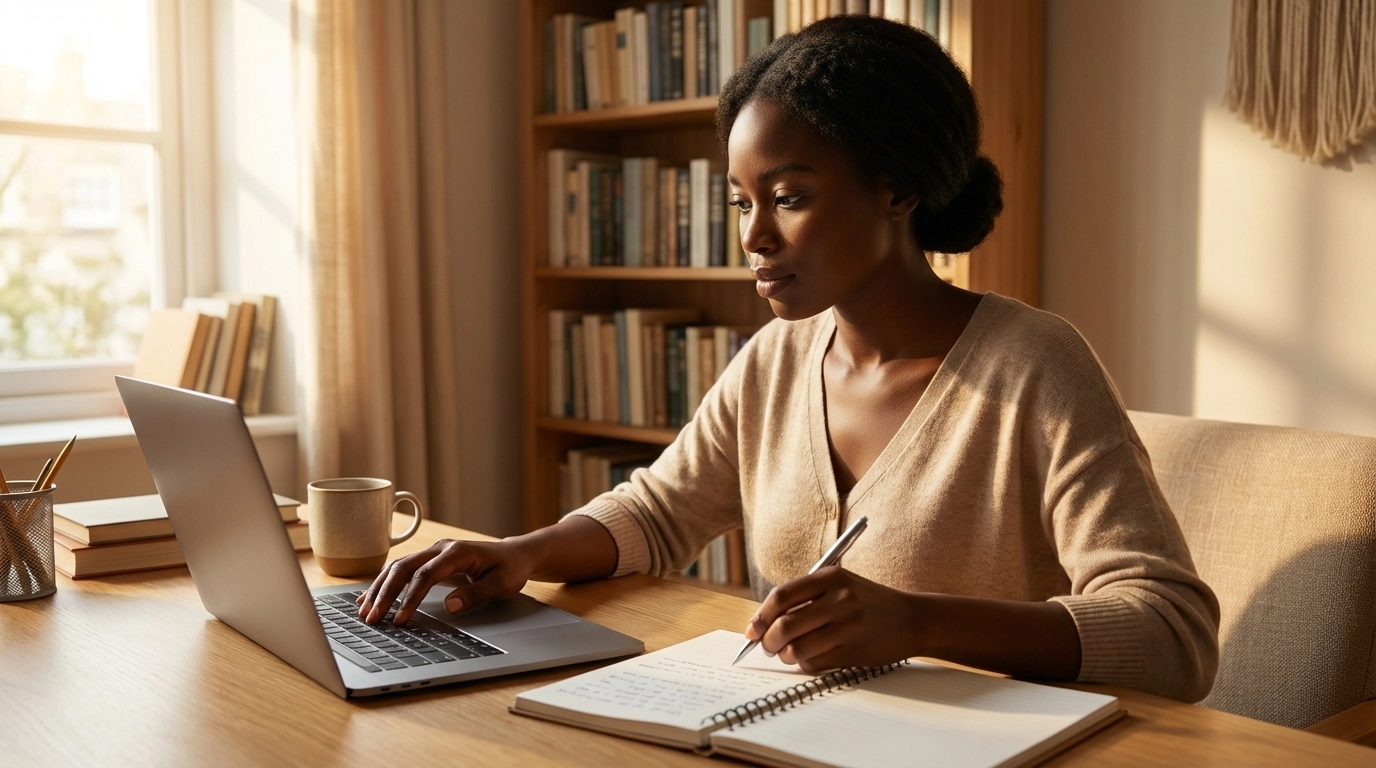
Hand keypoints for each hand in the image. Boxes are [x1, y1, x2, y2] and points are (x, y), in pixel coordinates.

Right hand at [356, 538, 537, 624]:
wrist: (515, 554)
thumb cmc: (510, 568)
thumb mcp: (502, 583)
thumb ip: (476, 593)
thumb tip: (450, 606)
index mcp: (457, 552)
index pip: (426, 575)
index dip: (410, 598)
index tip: (400, 619)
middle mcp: (440, 548)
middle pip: (404, 568)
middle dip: (385, 593)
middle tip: (371, 618)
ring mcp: (433, 552)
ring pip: (398, 566)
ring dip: (379, 588)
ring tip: (364, 611)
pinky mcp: (430, 559)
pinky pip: (402, 569)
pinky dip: (384, 582)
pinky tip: (369, 596)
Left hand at [745, 566, 922, 672]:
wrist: (914, 620)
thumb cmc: (869, 603)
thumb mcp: (841, 585)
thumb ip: (806, 597)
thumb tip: (763, 622)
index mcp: (831, 577)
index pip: (782, 596)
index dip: (761, 615)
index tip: (752, 630)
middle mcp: (839, 599)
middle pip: (785, 625)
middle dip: (768, 641)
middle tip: (767, 646)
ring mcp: (848, 626)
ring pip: (797, 649)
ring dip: (786, 656)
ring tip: (789, 653)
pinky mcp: (854, 651)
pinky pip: (814, 663)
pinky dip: (805, 665)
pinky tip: (811, 658)